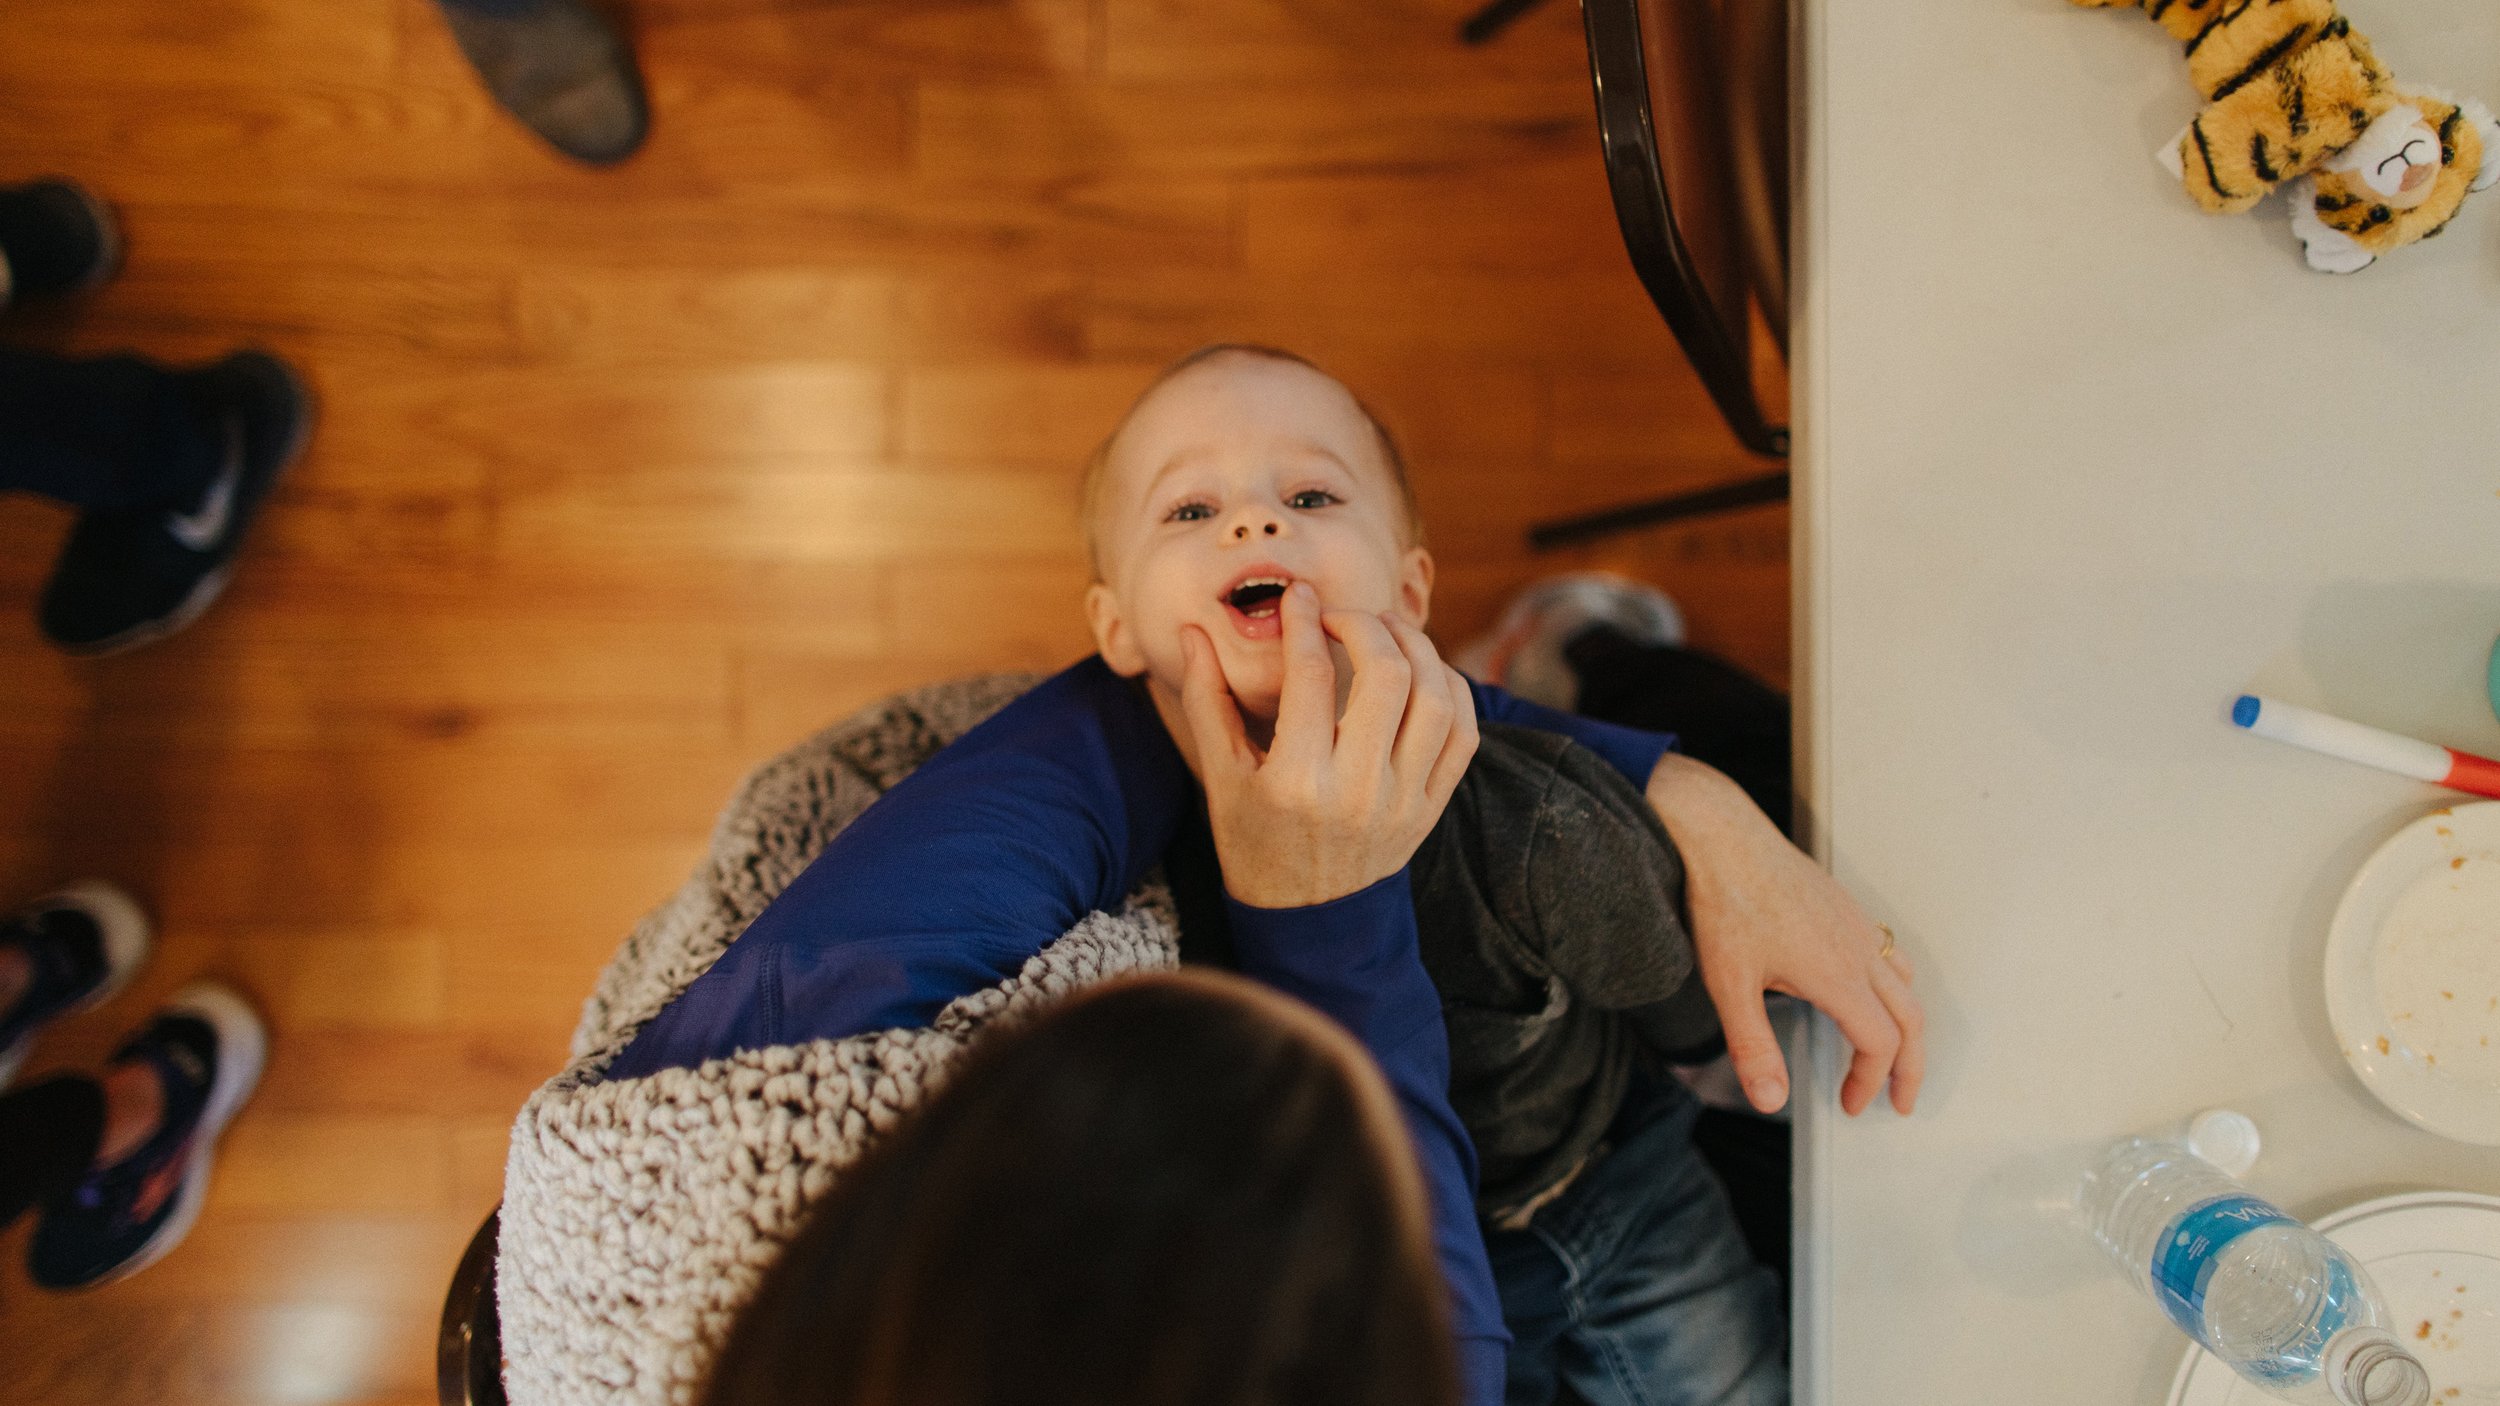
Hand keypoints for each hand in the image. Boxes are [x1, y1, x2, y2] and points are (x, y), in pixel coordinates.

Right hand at [1174, 583, 1478, 908]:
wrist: (1307, 917)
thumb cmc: (1254, 841)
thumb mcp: (1221, 777)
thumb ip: (1208, 700)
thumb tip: (1193, 632)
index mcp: (1296, 781)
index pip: (1310, 674)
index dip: (1303, 621)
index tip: (1297, 596)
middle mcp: (1356, 790)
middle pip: (1385, 674)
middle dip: (1364, 624)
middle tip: (1340, 615)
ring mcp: (1402, 801)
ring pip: (1434, 697)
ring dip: (1415, 647)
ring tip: (1384, 630)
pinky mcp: (1430, 808)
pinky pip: (1462, 733)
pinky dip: (1451, 688)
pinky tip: (1422, 669)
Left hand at [1647, 754, 1924, 1117]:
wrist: (1722, 836)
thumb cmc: (1724, 902)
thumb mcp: (1730, 985)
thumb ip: (1753, 1046)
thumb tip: (1770, 1101)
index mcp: (1837, 975)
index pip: (1880, 1044)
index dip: (1871, 1082)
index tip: (1848, 1105)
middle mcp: (1859, 950)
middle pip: (1909, 1019)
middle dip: (1910, 1067)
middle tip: (1899, 1102)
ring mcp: (1856, 925)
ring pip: (1905, 984)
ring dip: (1907, 1026)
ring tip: (1891, 1055)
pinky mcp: (1845, 907)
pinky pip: (1889, 954)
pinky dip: (1894, 989)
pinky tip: (1865, 995)